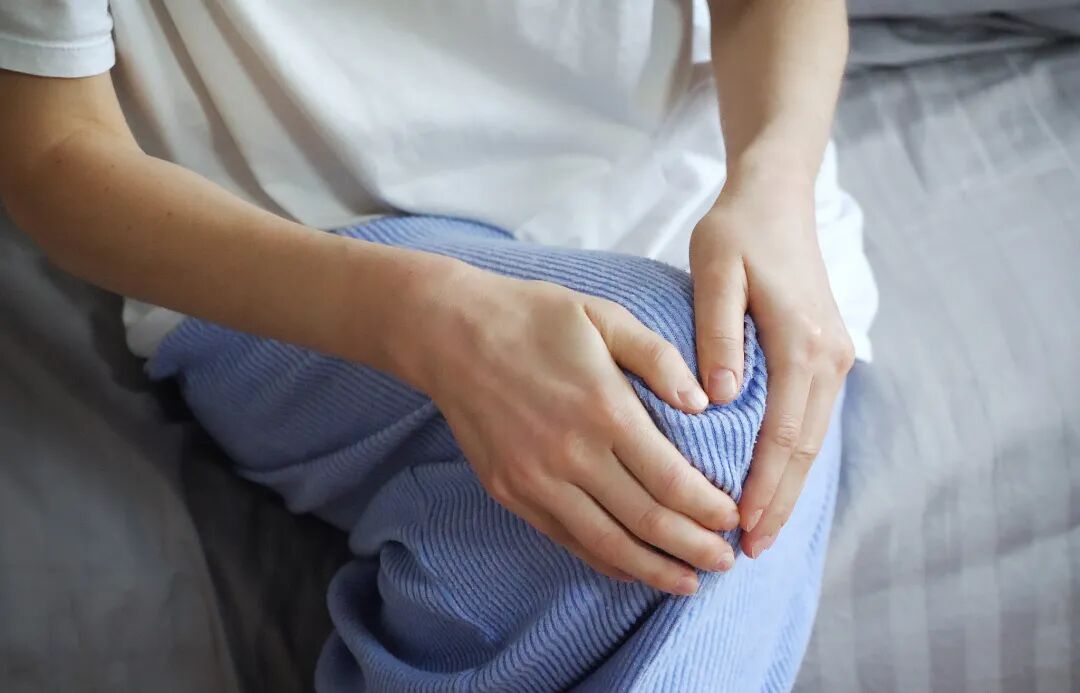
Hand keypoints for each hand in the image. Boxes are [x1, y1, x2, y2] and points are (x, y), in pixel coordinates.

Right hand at [393, 262, 739, 594]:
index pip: (673, 481)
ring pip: (607, 544)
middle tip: (726, 562)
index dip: (711, 510)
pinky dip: (605, 561)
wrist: (449, 333)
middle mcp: (572, 455)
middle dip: (695, 549)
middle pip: (647, 522)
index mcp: (605, 410)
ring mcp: (537, 479)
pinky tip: (632, 568)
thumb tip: (705, 402)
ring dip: (654, 570)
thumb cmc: (533, 317)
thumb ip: (658, 357)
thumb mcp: (603, 315)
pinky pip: (566, 539)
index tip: (735, 520)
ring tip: (688, 582)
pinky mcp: (511, 492)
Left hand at [689, 172, 854, 558]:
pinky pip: (810, 419)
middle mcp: (828, 356)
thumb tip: (719, 399)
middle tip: (750, 549)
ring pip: (812, 439)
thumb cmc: (739, 230)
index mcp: (802, 341)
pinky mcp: (823, 354)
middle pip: (804, 449)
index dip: (763, 484)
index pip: (784, 432)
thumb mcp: (716, 269)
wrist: (778, 196)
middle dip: (778, 501)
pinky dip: (793, 458)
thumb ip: (717, 332)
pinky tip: (771, 482)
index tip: (739, 525)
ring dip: (788, 485)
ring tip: (761, 529)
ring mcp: (832, 356)